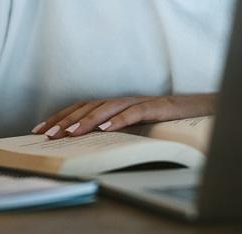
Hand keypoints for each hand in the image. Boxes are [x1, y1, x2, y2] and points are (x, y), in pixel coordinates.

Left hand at [33, 94, 215, 138]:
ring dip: (86, 120)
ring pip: (107, 108)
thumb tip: (87, 141)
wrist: (201, 109)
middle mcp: (123, 100)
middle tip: (48, 134)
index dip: (60, 116)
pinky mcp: (156, 107)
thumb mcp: (135, 127)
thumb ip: (113, 129)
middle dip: (65, 120)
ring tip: (69, 133)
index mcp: (115, 104)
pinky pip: (134, 112)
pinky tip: (105, 129)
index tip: (40, 129)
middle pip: (88, 106)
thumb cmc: (165, 120)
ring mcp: (138, 101)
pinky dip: (118, 120)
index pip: (81, 107)